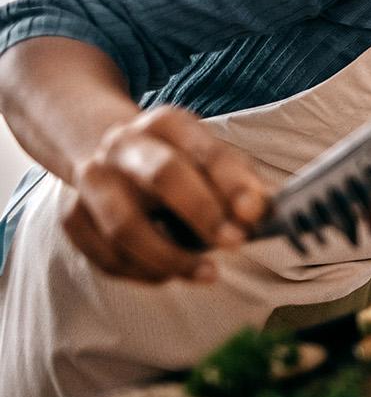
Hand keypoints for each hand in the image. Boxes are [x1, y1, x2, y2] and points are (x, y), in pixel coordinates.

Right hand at [61, 105, 268, 282]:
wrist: (112, 153)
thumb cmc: (179, 162)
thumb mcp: (212, 157)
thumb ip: (242, 182)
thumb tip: (271, 210)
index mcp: (168, 123)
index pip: (206, 150)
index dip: (233, 183)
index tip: (254, 214)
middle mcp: (125, 145)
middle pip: (163, 175)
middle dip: (202, 213)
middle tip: (235, 243)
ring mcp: (93, 179)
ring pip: (125, 226)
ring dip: (170, 257)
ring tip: (207, 273)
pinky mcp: (72, 216)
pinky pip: (105, 255)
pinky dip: (141, 272)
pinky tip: (169, 273)